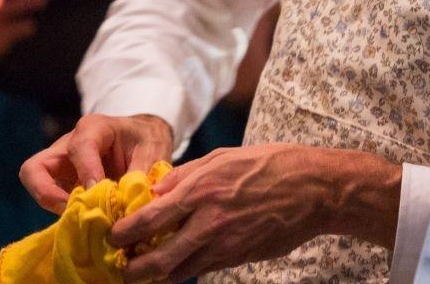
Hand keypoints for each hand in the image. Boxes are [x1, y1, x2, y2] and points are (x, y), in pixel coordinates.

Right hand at [20, 113, 176, 213]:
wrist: (145, 138)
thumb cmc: (148, 140)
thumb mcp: (153, 152)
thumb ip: (140, 178)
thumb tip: (130, 209)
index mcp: (94, 128)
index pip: (79, 149)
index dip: (87, 172)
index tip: (98, 192)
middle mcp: (68, 145)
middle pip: (34, 168)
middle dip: (47, 194)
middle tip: (74, 209)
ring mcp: (61, 165)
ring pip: (36, 185)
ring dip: (54, 205)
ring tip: (82, 217)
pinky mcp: (62, 182)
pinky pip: (50, 198)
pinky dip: (64, 211)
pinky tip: (87, 219)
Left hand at [111, 144, 400, 281]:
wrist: (316, 190)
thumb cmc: (273, 165)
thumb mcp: (225, 156)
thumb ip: (186, 175)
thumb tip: (156, 191)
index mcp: (201, 191)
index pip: (146, 220)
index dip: (122, 233)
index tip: (113, 235)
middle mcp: (208, 223)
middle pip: (155, 261)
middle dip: (132, 269)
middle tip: (123, 264)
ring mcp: (224, 245)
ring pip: (176, 273)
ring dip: (156, 274)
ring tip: (146, 268)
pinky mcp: (237, 258)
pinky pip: (201, 269)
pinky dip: (185, 269)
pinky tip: (180, 261)